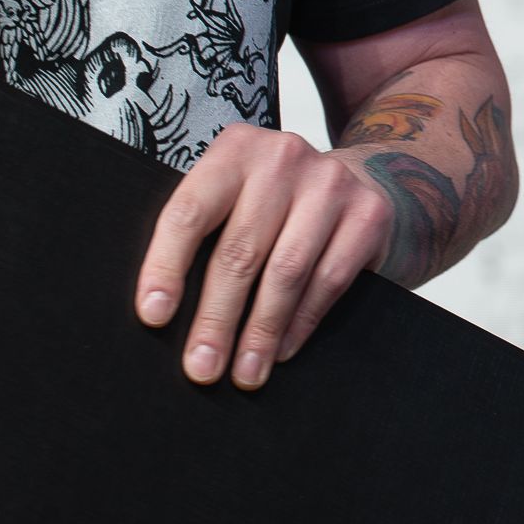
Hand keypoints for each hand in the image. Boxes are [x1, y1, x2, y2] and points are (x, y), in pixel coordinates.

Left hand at [134, 124, 389, 390]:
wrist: (369, 180)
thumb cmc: (282, 199)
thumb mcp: (239, 194)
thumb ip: (206, 231)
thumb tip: (160, 308)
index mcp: (234, 150)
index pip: (189, 211)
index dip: (166, 266)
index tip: (153, 316)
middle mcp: (282, 158)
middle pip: (238, 250)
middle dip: (216, 318)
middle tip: (201, 367)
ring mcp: (330, 183)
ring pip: (284, 272)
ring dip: (260, 332)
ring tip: (243, 373)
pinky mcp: (368, 215)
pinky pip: (327, 282)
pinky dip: (300, 324)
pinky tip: (281, 351)